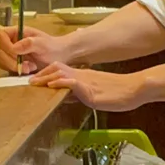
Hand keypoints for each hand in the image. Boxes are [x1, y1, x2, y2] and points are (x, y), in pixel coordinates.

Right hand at [0, 25, 74, 74]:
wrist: (57, 57)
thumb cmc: (51, 46)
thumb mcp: (43, 43)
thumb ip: (29, 43)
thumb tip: (14, 48)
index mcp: (15, 32)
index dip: (3, 44)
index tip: (16, 52)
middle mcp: (10, 43)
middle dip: (11, 60)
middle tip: (27, 65)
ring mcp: (10, 54)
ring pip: (2, 62)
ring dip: (15, 67)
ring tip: (31, 67)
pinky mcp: (12, 65)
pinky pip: (7, 69)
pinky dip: (17, 71)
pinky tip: (30, 70)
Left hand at [30, 62, 148, 110]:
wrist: (135, 88)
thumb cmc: (120, 92)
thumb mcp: (95, 93)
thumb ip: (80, 93)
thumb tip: (66, 97)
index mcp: (83, 76)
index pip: (60, 70)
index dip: (45, 73)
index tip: (35, 80)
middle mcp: (82, 76)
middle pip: (57, 68)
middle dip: (41, 74)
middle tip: (29, 82)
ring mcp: (86, 82)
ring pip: (62, 73)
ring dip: (46, 77)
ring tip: (35, 83)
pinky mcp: (91, 90)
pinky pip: (74, 83)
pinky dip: (61, 83)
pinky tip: (53, 85)